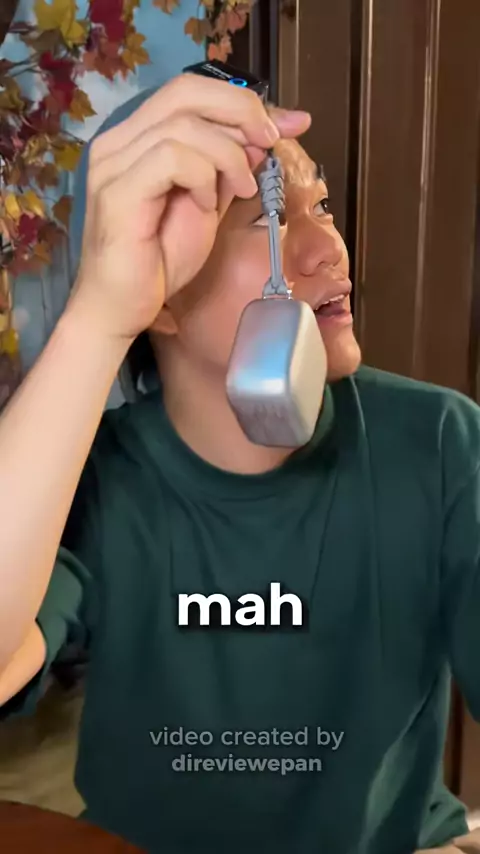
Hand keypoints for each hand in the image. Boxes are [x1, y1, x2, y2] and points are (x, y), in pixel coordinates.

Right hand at [69, 73, 310, 341]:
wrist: (120, 309)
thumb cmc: (158, 263)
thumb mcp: (206, 205)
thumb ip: (227, 168)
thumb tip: (262, 136)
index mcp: (137, 138)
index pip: (190, 91)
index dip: (243, 100)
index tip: (290, 124)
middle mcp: (118, 141)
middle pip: (186, 90)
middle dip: (241, 110)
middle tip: (272, 141)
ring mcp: (113, 164)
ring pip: (184, 125)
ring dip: (228, 154)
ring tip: (241, 190)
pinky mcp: (117, 191)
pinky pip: (171, 157)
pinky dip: (203, 176)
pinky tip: (208, 205)